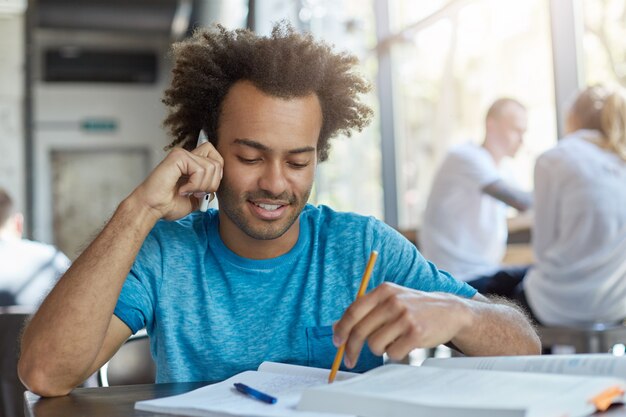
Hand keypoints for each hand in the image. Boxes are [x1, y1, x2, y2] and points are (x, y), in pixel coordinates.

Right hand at [132, 142, 223, 220]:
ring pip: (211, 167)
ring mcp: (182, 154)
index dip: (218, 174)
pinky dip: (194, 185)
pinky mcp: (178, 156)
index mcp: (192, 164)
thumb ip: (209, 188)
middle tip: (196, 192)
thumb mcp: (197, 198)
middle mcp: (188, 156)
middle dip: (212, 183)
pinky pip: (200, 169)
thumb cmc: (168, 204)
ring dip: (201, 186)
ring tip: (186, 192)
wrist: (152, 208)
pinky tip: (182, 190)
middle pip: (218, 162)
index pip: (217, 158)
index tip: (207, 188)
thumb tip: (218, 181)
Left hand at [332, 282, 471, 367]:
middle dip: (351, 349)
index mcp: (383, 291)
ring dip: (379, 349)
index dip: (342, 329)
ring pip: (375, 345)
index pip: (353, 311)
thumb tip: (337, 327)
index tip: (337, 342)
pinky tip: (404, 344)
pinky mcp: (416, 333)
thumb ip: (365, 311)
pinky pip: (393, 353)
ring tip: (391, 342)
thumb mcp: (390, 300)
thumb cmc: (414, 307)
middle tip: (349, 359)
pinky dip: (395, 354)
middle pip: (360, 331)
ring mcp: (405, 317)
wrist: (449, 310)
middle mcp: (393, 301)